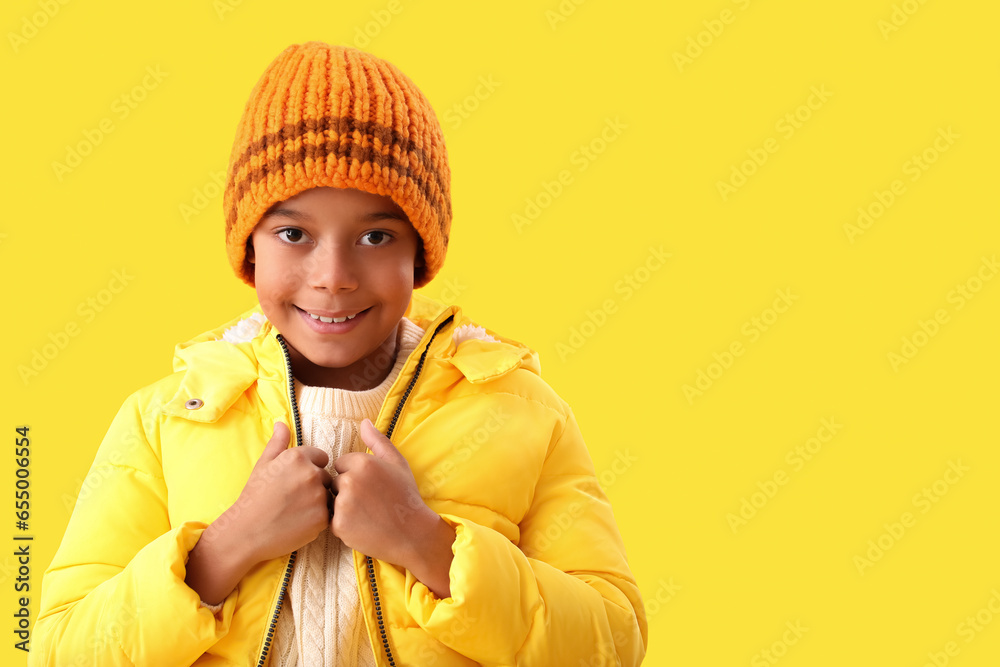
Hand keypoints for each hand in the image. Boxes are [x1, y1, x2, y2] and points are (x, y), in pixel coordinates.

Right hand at [187, 422, 332, 604]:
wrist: (246, 531)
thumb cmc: (254, 496)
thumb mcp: (263, 464)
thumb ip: (278, 443)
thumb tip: (282, 423)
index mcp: (299, 457)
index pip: (321, 458)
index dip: (309, 469)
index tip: (294, 481)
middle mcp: (312, 474)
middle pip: (326, 478)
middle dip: (314, 486)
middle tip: (292, 499)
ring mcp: (319, 497)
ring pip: (328, 496)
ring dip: (318, 503)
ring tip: (295, 511)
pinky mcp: (322, 518)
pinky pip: (329, 515)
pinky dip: (317, 519)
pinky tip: (299, 522)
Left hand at [331, 419, 455, 596]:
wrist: (413, 533)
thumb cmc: (406, 496)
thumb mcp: (397, 463)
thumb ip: (377, 440)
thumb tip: (364, 422)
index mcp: (362, 463)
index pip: (341, 464)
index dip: (354, 475)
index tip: (371, 486)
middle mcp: (350, 481)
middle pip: (335, 483)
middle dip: (347, 491)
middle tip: (370, 502)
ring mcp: (343, 504)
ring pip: (332, 501)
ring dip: (344, 508)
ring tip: (367, 514)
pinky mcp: (339, 525)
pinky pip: (332, 521)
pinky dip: (344, 525)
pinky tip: (363, 526)